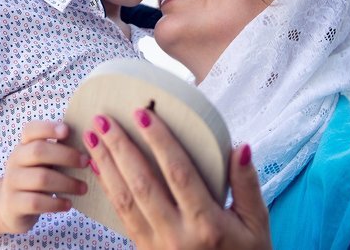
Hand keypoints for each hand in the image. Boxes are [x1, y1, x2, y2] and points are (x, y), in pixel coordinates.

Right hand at [0, 121, 90, 233]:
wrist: (11, 208)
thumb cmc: (36, 179)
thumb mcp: (43, 162)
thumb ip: (58, 150)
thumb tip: (90, 138)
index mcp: (23, 145)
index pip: (30, 129)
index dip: (48, 127)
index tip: (68, 130)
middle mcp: (15, 160)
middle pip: (38, 151)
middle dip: (66, 155)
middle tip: (86, 162)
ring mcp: (12, 183)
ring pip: (41, 178)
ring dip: (67, 183)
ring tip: (83, 188)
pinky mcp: (14, 204)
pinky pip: (37, 202)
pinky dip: (56, 203)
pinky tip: (68, 204)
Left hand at [84, 109, 271, 249]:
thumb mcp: (256, 223)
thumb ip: (247, 185)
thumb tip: (240, 147)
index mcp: (207, 224)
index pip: (179, 173)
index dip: (160, 141)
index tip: (143, 114)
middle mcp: (177, 235)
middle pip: (143, 184)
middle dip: (120, 148)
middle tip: (104, 119)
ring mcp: (156, 246)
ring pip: (125, 200)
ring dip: (107, 165)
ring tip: (93, 137)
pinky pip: (122, 217)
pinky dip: (108, 189)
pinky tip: (99, 168)